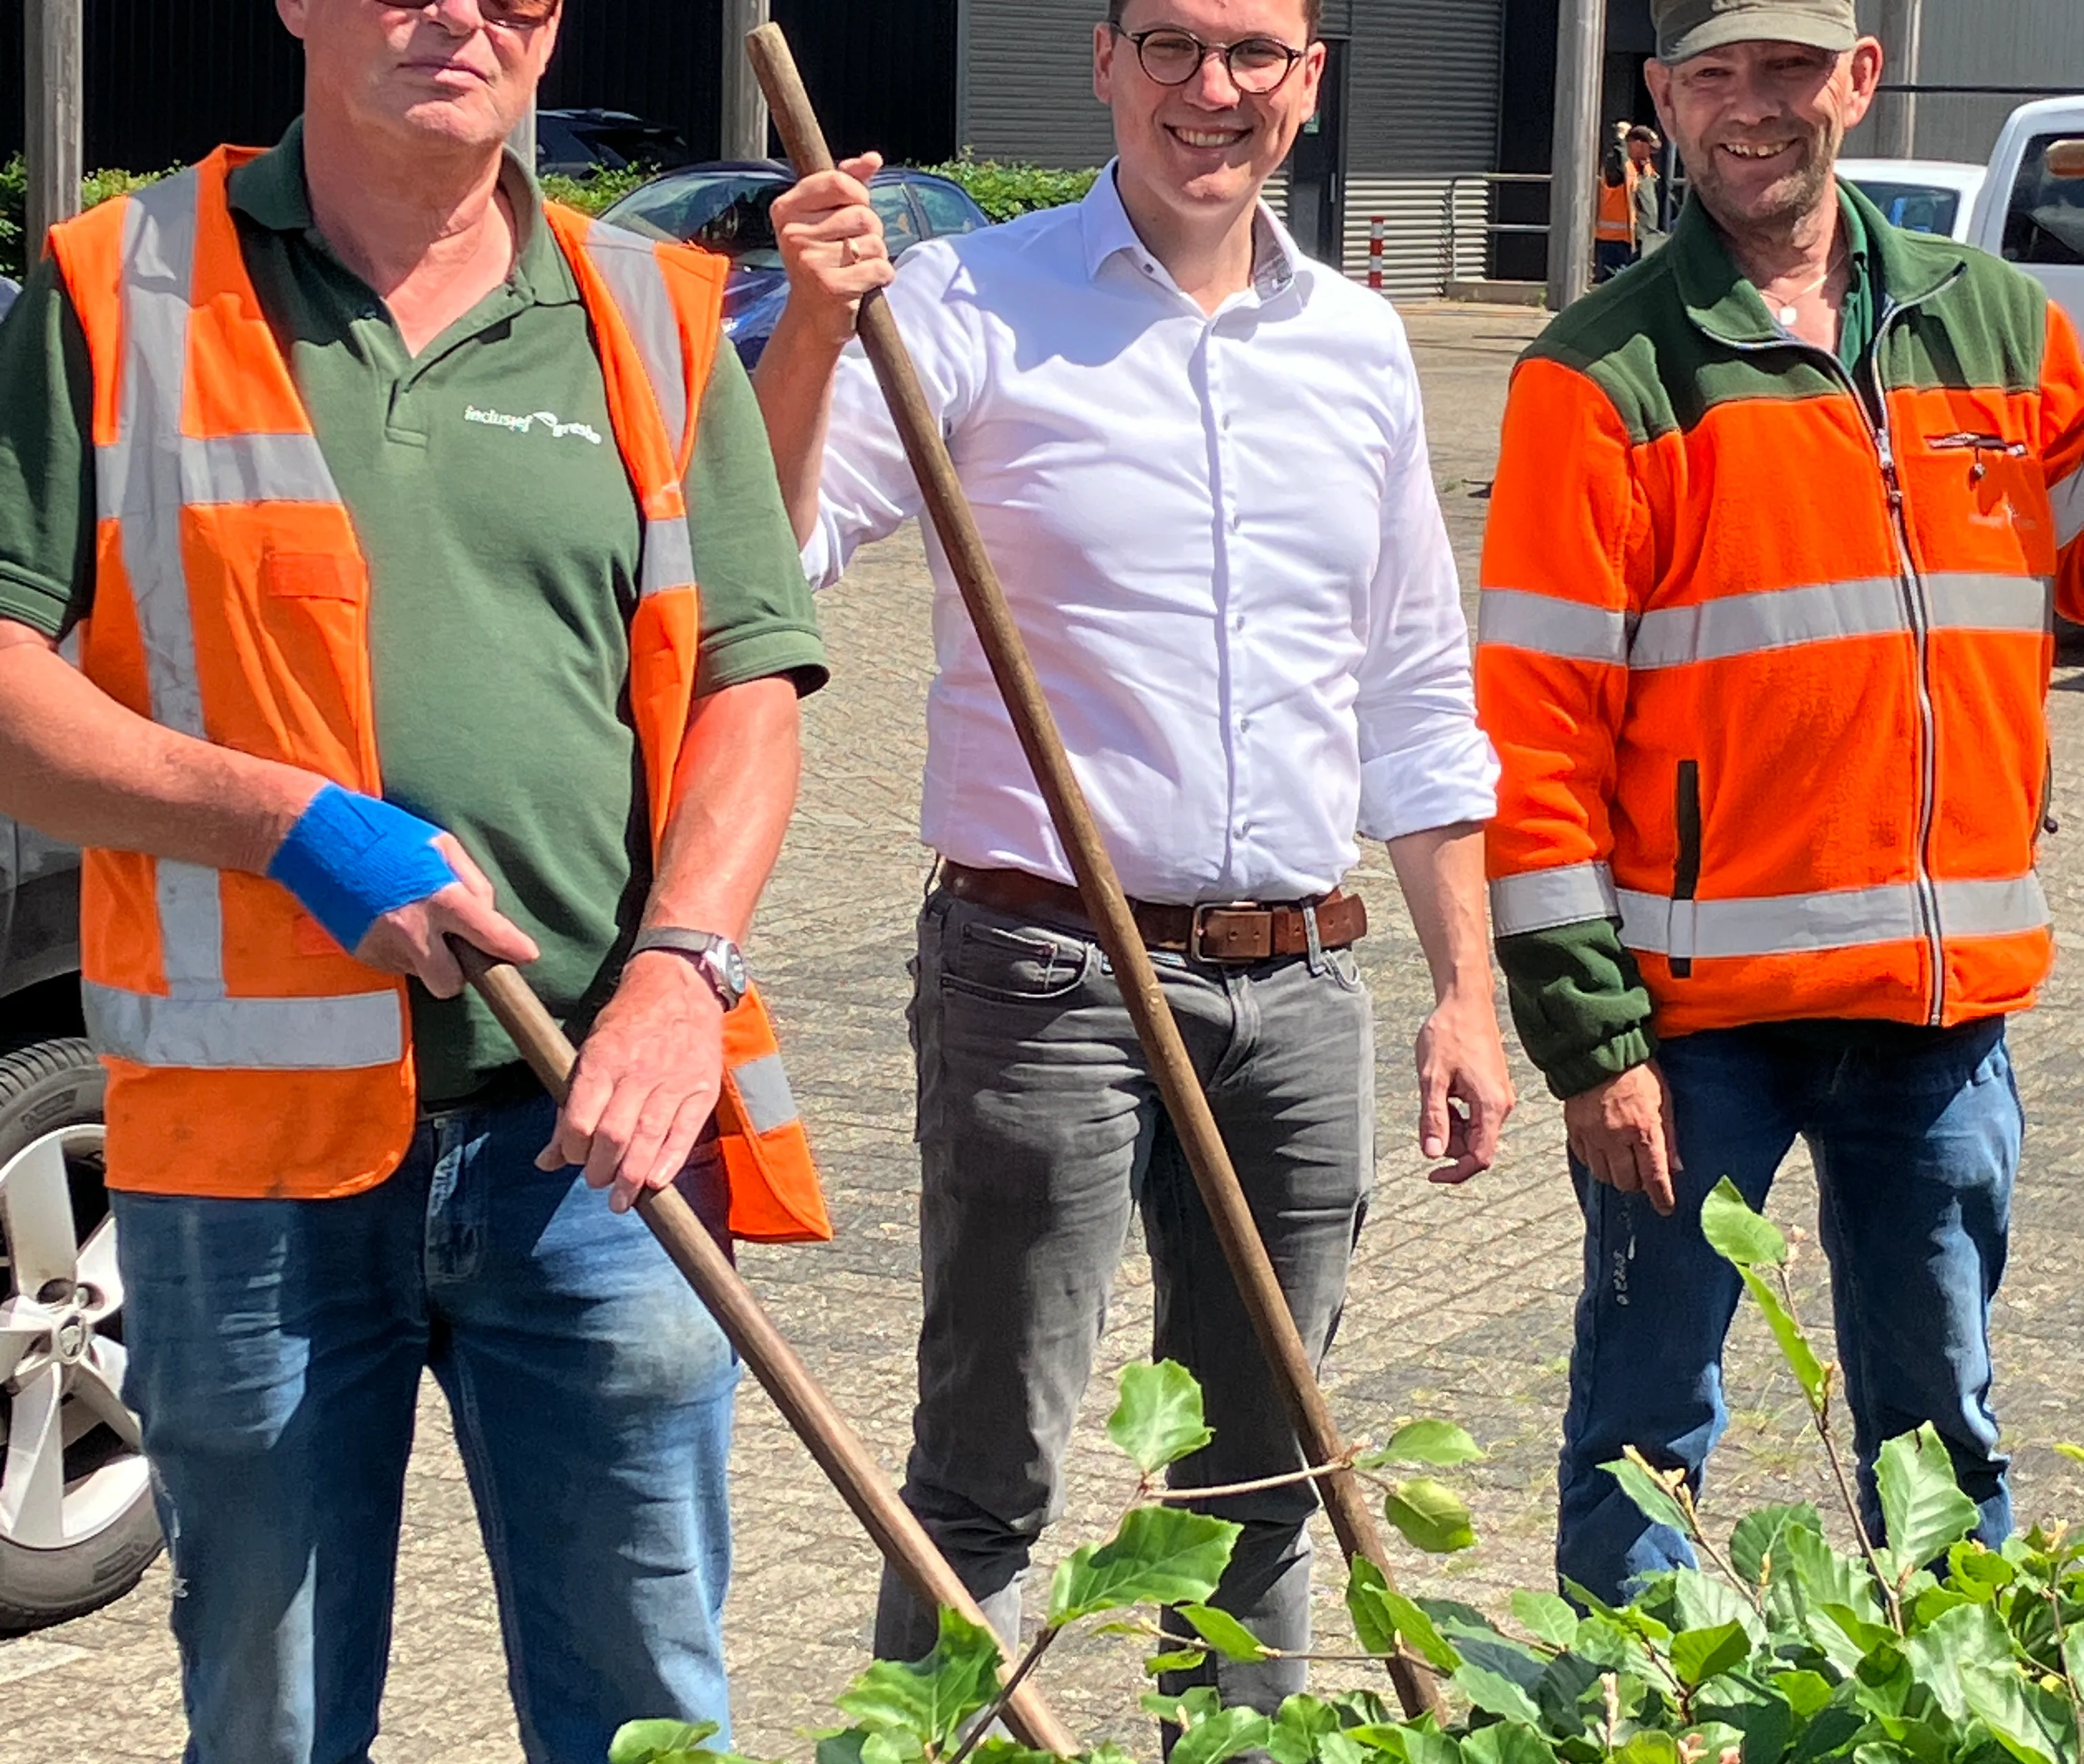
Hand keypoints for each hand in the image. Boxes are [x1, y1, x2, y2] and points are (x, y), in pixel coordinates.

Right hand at [352, 833, 537, 997]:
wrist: (313, 836)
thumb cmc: (383, 833)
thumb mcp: (439, 844)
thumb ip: (471, 882)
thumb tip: (487, 915)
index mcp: (439, 898)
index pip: (488, 935)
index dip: (512, 948)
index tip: (526, 956)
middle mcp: (411, 930)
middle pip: (450, 984)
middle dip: (456, 972)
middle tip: (453, 946)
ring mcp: (382, 947)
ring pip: (421, 975)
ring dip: (426, 958)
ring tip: (412, 921)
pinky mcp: (361, 954)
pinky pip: (396, 966)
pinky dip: (400, 951)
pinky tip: (388, 921)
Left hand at [536, 950, 726, 1213]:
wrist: (680, 984)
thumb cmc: (628, 1020)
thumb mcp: (589, 1050)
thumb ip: (569, 1105)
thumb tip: (545, 1160)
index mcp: (603, 1059)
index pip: (580, 1119)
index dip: (570, 1149)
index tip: (570, 1157)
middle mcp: (638, 1072)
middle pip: (613, 1136)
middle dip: (600, 1169)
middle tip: (596, 1181)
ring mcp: (674, 1081)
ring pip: (648, 1139)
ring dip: (631, 1178)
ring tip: (620, 1200)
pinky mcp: (701, 1089)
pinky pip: (685, 1133)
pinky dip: (669, 1161)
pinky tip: (655, 1182)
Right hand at [770, 152, 897, 348]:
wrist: (812, 316)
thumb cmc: (823, 260)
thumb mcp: (826, 217)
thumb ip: (848, 183)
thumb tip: (872, 159)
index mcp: (786, 209)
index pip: (838, 181)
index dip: (858, 194)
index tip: (855, 208)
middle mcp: (793, 234)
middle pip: (861, 213)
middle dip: (870, 230)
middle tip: (853, 248)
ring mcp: (809, 261)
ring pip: (873, 241)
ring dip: (876, 254)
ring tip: (856, 266)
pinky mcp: (830, 286)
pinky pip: (879, 267)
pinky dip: (882, 275)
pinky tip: (865, 283)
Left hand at [1414, 990, 1515, 1183]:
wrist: (1466, 1001)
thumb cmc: (1448, 1034)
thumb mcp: (1432, 1078)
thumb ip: (1434, 1118)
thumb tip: (1432, 1155)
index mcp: (1490, 1106)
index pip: (1480, 1158)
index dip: (1456, 1173)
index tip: (1431, 1174)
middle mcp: (1502, 1105)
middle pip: (1476, 1146)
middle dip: (1449, 1141)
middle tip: (1428, 1114)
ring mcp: (1500, 1097)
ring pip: (1474, 1131)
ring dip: (1451, 1125)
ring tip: (1436, 1093)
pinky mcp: (1494, 1089)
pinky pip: (1476, 1115)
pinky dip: (1457, 1112)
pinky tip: (1445, 1089)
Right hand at [1563, 1063, 1681, 1215]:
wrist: (1600, 1051)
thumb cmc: (1638, 1073)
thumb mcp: (1664, 1100)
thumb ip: (1670, 1135)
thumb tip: (1676, 1167)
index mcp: (1644, 1130)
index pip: (1654, 1176)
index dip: (1661, 1196)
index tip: (1665, 1208)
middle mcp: (1616, 1138)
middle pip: (1626, 1181)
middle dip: (1637, 1184)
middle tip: (1642, 1176)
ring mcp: (1592, 1136)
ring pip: (1603, 1175)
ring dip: (1615, 1175)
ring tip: (1622, 1165)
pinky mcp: (1574, 1130)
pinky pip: (1584, 1159)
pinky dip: (1595, 1162)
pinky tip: (1603, 1154)